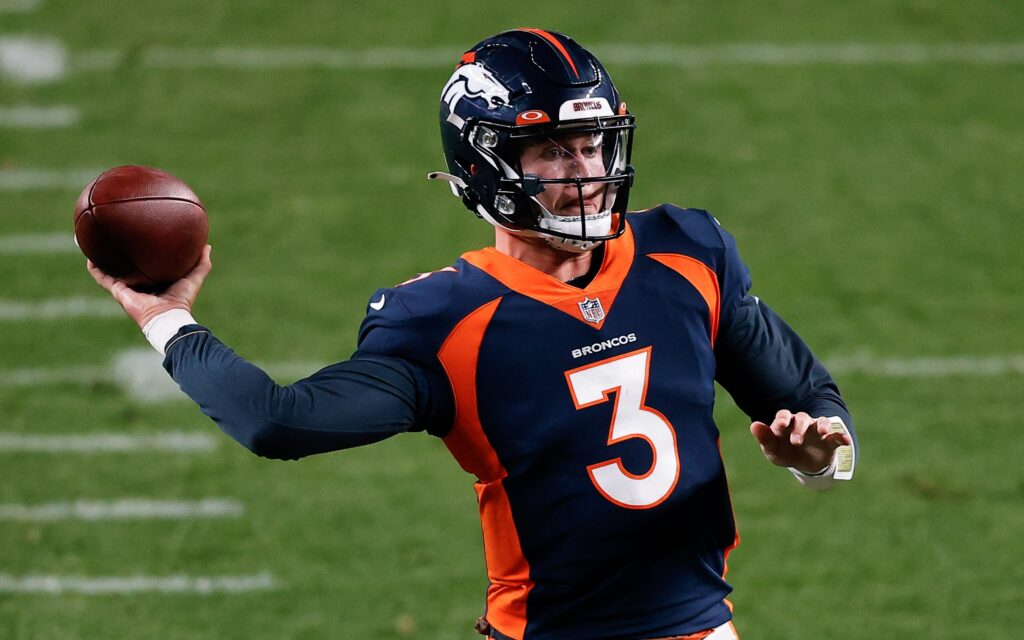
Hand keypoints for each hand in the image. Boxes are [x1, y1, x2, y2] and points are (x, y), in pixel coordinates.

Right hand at [87, 245, 212, 328]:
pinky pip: (104, 279)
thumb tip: (207, 246)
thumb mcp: (194, 278)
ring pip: (112, 271)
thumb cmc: (182, 301)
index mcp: (156, 281)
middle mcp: (140, 284)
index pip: (148, 265)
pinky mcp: (119, 293)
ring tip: (95, 244)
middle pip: (129, 267)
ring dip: (104, 259)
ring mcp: (128, 289)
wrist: (168, 317)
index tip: (141, 239)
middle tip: (115, 237)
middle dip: (122, 255)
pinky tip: (89, 257)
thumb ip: (201, 264)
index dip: (144, 255)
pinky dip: (96, 269)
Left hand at [750, 409, 851, 473]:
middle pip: (802, 418)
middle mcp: (802, 423)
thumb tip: (753, 425)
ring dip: (822, 425)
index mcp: (786, 423)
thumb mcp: (773, 450)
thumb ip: (765, 438)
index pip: (784, 415)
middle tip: (796, 442)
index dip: (783, 418)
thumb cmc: (784, 453)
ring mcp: (817, 431)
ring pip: (821, 422)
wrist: (804, 465)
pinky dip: (841, 437)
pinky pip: (837, 436)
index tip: (781, 425)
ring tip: (822, 432)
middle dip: (799, 429)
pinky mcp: (830, 441)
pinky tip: (845, 440)